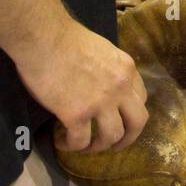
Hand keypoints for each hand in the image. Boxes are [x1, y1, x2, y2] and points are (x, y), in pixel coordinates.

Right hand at [14, 20, 148, 152]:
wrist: (45, 38)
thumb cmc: (66, 38)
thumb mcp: (103, 50)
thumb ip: (110, 69)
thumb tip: (102, 84)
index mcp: (126, 69)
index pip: (140, 98)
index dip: (130, 113)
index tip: (118, 118)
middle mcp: (120, 87)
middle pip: (138, 122)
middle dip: (127, 138)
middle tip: (114, 146)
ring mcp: (100, 102)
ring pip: (112, 136)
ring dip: (98, 146)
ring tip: (84, 147)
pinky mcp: (76, 114)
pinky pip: (81, 141)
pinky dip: (72, 146)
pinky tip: (62, 142)